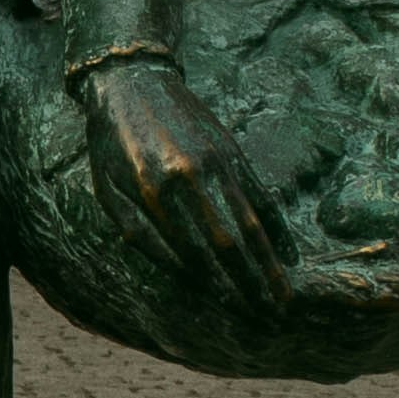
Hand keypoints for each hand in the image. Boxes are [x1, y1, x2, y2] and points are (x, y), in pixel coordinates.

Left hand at [79, 54, 293, 318]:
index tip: (235, 312)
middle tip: (270, 315)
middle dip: (250, 283)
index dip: (217, 285)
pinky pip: (260, 195)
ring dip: (269, 263)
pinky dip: (276, 228)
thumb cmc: (111, 144)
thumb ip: (140, 233)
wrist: (132, 82)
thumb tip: (180, 273)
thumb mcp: (109, 191)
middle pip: (229, 242)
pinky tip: (288, 254)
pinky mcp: (233, 151)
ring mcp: (217, 163)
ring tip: (284, 295)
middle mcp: (191, 178)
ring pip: (250, 222)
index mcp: (154, 192)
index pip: (193, 251)